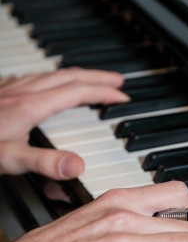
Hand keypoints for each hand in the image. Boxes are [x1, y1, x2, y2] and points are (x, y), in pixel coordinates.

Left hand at [0, 68, 128, 179]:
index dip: (103, 92)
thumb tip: (78, 166)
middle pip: (69, 76)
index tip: (121, 96)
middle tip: (116, 80)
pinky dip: (50, 78)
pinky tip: (45, 84)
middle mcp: (23, 91)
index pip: (77, 92)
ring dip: (76, 76)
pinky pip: (32, 77)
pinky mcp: (1, 90)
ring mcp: (11, 88)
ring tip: (88, 80)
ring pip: (51, 74)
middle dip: (97, 77)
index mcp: (31, 105)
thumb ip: (45, 163)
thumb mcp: (10, 159)